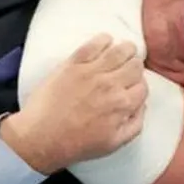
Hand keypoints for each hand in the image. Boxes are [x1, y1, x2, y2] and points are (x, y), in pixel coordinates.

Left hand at [1, 34, 147, 173]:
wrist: (41, 137)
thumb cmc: (76, 144)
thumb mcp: (114, 144)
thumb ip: (134, 125)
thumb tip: (141, 106)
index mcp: (122, 105)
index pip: (143, 86)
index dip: (139, 86)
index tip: (132, 87)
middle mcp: (111, 85)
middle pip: (135, 65)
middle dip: (135, 68)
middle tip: (128, 70)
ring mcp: (91, 72)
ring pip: (120, 50)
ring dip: (126, 49)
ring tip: (124, 51)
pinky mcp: (73, 64)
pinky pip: (94, 44)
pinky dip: (104, 39)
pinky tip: (106, 42)